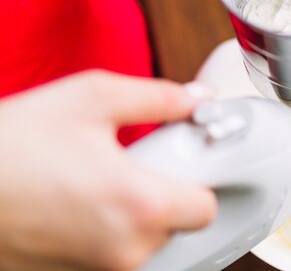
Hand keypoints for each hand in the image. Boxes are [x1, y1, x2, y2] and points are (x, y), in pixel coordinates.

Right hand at [0, 70, 216, 270]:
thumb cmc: (12, 143)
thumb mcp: (92, 98)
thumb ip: (159, 99)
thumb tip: (199, 99)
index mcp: (139, 206)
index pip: (207, 209)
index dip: (202, 181)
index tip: (188, 163)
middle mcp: (123, 250)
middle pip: (176, 226)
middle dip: (164, 194)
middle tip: (135, 164)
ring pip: (142, 243)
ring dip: (132, 214)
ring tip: (95, 181)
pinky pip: (108, 255)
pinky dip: (103, 231)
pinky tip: (75, 202)